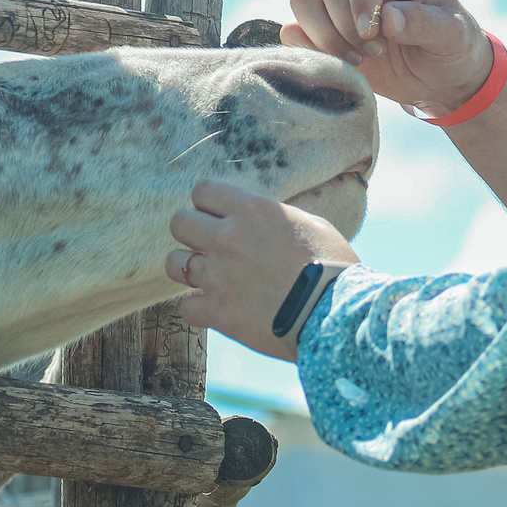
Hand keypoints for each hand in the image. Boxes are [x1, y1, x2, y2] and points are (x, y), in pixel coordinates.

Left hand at [166, 178, 360, 362]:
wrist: (333, 315)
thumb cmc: (333, 267)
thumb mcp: (312, 225)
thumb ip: (278, 218)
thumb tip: (264, 220)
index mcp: (251, 210)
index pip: (203, 191)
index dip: (209, 203)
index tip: (218, 215)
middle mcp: (226, 238)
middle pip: (179, 223)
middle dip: (191, 231)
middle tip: (208, 244)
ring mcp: (217, 276)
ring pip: (173, 264)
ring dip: (188, 268)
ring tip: (208, 277)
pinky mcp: (216, 312)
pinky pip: (186, 308)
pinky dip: (199, 309)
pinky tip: (216, 309)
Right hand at [285, 0, 493, 115]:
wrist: (439, 78)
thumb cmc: (452, 47)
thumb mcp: (452, 36)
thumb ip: (424, 24)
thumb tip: (388, 17)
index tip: (372, 32)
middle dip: (346, 23)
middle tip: (376, 50)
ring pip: (303, 0)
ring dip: (326, 36)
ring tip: (360, 59)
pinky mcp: (321, 25)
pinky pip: (293, 29)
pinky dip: (311, 49)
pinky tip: (344, 64)